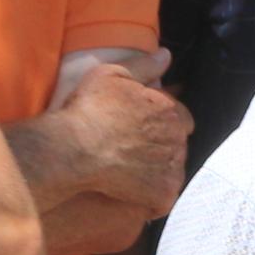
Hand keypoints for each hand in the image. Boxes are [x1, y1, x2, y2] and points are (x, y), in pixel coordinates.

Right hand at [35, 55, 187, 211]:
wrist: (73, 150)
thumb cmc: (89, 109)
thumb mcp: (112, 74)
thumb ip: (144, 66)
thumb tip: (167, 55)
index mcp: (169, 110)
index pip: (182, 118)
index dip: (162, 124)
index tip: (141, 130)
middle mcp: (177, 138)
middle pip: (178, 146)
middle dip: (162, 148)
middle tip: (133, 153)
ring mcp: (172, 168)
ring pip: (173, 171)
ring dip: (157, 172)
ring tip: (129, 174)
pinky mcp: (163, 194)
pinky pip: (164, 198)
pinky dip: (152, 198)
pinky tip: (131, 194)